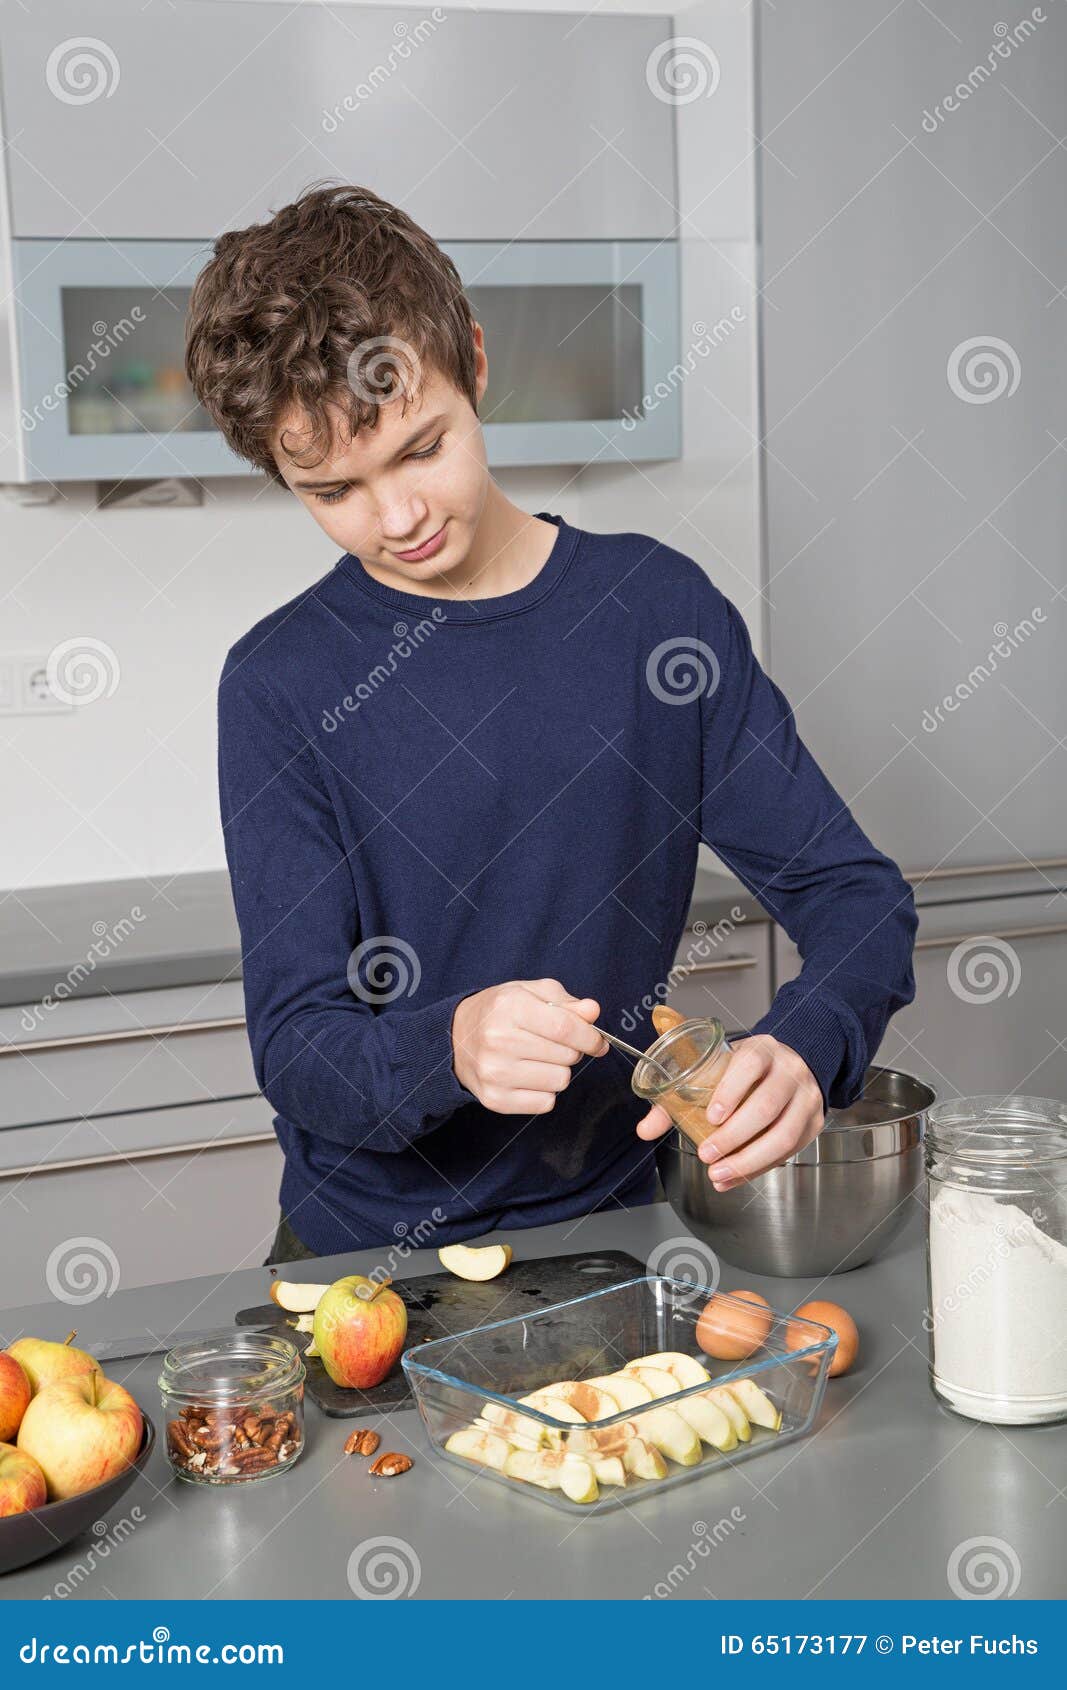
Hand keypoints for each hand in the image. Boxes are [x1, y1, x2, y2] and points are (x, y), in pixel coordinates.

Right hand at [452, 978, 607, 1114]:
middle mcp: (499, 1040)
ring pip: (559, 1081)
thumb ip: (565, 1002)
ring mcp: (495, 1073)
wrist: (456, 1039)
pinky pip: (545, 1102)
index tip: (597, 1042)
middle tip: (552, 1044)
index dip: (590, 1037)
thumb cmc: (499, 1013)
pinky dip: (545, 1091)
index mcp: (510, 1007)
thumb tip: (592, 1012)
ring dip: (558, 1071)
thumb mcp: (529, 993)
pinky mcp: (495, 1099)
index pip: (565, 1028)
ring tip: (537, 1059)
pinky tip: (528, 1076)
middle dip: (571, 1051)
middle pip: (566, 1056)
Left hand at [635, 1034, 823, 1188]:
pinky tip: (735, 1178)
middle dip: (734, 1136)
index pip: (750, 1064)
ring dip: (749, 1160)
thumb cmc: (747, 1069)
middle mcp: (789, 1071)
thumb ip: (678, 1094)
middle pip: (766, 1105)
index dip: (731, 1091)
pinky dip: (760, 1169)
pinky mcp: (813, 1123)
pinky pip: (789, 1151)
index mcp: (762, 1049)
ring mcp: (806, 1098)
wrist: (793, 1064)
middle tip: (707, 1154)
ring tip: (719, 1173)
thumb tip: (645, 1129)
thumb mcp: (718, 1068)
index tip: (711, 1116)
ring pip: (784, 1134)